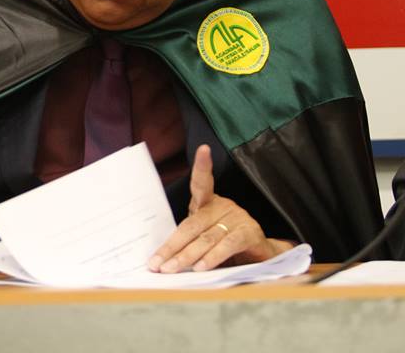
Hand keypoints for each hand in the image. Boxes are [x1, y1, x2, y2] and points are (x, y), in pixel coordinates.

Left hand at [147, 145, 292, 272]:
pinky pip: (228, 245)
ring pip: (207, 238)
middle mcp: (224, 207)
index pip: (203, 183)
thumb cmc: (225, 244)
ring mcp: (238, 219)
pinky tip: (201, 267)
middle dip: (172, 246)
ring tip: (172, 268)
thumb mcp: (204, 238)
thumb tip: (161, 258)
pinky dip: (212, 257)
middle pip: (193, 225)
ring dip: (187, 256)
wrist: (260, 256)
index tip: (204, 149)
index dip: (203, 166)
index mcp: (209, 203)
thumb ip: (188, 241)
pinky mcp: (250, 234)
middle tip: (157, 263)